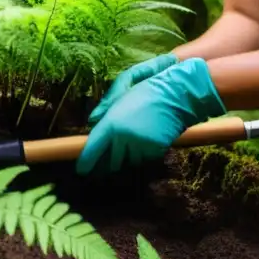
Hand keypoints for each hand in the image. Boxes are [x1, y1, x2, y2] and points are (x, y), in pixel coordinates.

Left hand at [77, 58, 225, 174]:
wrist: (177, 93)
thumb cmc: (147, 87)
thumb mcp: (120, 92)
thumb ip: (104, 106)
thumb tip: (91, 122)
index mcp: (112, 123)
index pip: (94, 149)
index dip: (86, 162)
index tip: (81, 170)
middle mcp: (124, 138)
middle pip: (111, 160)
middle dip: (108, 162)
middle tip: (103, 164)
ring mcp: (140, 146)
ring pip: (128, 161)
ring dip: (127, 156)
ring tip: (133, 140)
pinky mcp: (155, 151)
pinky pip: (144, 158)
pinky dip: (142, 153)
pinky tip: (146, 138)